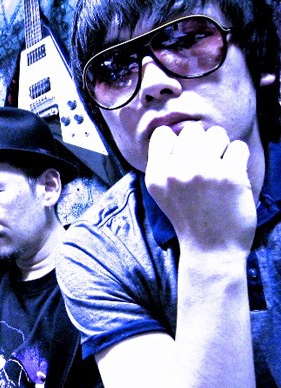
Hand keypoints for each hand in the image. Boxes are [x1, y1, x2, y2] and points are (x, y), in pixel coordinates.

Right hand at [145, 123, 255, 254]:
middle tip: (206, 164)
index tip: (185, 156)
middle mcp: (176, 171)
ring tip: (219, 168)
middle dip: (201, 143)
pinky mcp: (230, 176)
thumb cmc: (189, 218)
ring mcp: (204, 172)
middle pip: (191, 130)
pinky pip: (238, 147)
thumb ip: (164, 164)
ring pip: (217, 134)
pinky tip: (232, 176)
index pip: (162, 134)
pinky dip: (239, 159)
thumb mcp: (162, 192)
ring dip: (221, 148)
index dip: (176, 141)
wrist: (211, 249)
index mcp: (156, 175)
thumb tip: (177, 132)